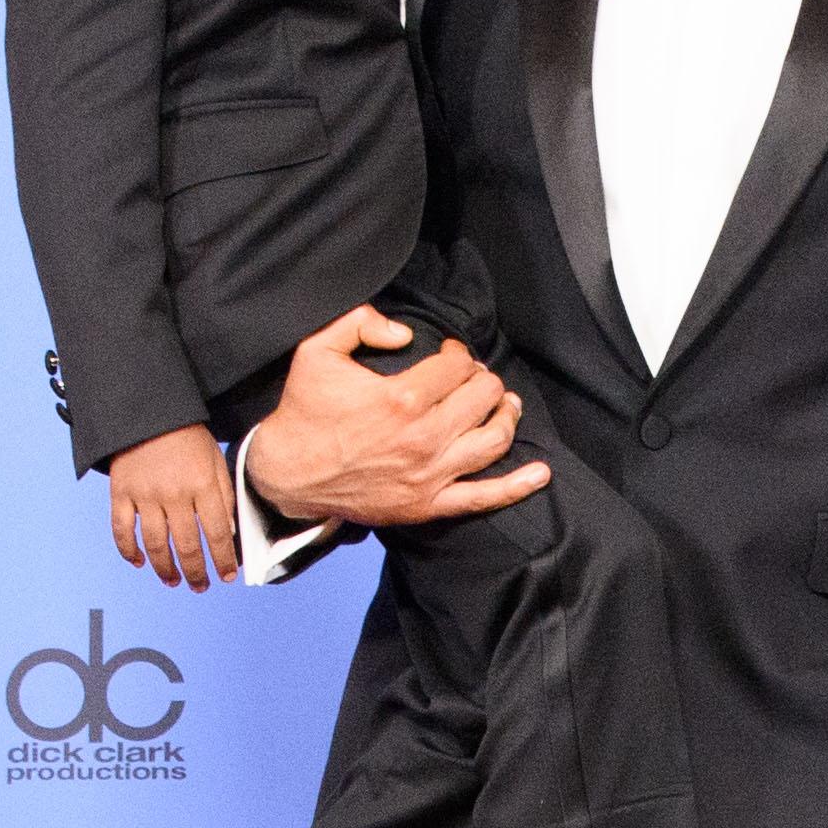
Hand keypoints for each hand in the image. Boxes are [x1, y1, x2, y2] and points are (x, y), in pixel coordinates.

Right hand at [104, 426, 240, 590]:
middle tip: (200, 586)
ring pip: (155, 544)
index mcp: (202, 485)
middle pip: (186, 545)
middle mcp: (174, 493)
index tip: (226, 576)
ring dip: (165, 568)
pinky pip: (122, 530)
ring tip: (172, 581)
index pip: (217, 533)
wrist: (149, 412)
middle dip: (196, 572)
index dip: (222, 560)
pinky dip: (128, 550)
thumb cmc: (186, 436)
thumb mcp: (215, 460)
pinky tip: (138, 562)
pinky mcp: (121, 493)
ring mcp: (145, 495)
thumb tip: (227, 533)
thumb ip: (224, 496)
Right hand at [236, 310, 548, 530]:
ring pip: (493, 440)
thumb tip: (404, 329)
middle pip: (483, 398)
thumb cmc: (303, 412)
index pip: (458, 366)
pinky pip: (484, 497)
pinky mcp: (428, 505)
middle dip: (483, 379)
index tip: (449, 352)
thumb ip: (359, 322)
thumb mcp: (316, 350)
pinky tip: (541, 473)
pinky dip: (518, 486)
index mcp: (402, 398)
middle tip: (472, 377)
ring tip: (505, 404)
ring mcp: (430, 475)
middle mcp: (424, 438)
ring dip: (506, 416)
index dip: (459, 352)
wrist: (286, 475)